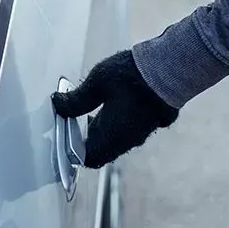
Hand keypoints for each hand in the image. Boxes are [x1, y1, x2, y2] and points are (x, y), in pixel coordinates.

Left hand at [51, 50, 177, 167]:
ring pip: (115, 143)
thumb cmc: (132, 76)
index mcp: (111, 136)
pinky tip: (110, 107)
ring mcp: (140, 133)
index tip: (63, 136)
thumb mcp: (96, 83)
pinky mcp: (149, 123)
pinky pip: (127, 134)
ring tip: (88, 112)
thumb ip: (76, 99)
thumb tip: (58, 105)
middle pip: (101, 153)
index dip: (73, 152)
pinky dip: (114, 127)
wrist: (170, 68)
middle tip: (73, 123)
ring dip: (100, 133)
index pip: (89, 159)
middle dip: (85, 142)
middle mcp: (126, 140)